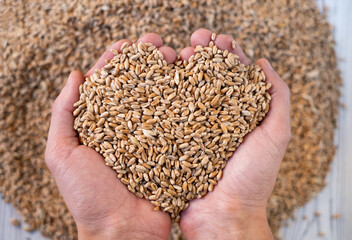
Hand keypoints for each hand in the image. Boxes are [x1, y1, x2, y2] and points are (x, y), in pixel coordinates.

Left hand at [45, 34, 176, 239]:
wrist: (123, 231)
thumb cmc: (88, 197)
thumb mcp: (61, 154)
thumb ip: (63, 114)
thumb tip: (76, 75)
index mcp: (99, 125)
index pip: (107, 85)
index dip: (116, 62)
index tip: (128, 45)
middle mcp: (126, 128)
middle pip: (136, 87)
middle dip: (146, 63)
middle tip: (158, 46)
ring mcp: (150, 137)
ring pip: (159, 99)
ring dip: (167, 76)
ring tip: (176, 57)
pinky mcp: (170, 149)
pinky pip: (178, 122)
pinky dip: (184, 102)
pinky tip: (191, 86)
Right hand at [179, 29, 290, 238]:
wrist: (223, 217)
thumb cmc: (253, 180)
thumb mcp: (276, 135)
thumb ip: (277, 98)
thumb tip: (262, 63)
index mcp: (240, 114)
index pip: (232, 75)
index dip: (225, 54)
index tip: (217, 39)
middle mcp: (215, 118)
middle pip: (206, 79)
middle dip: (200, 56)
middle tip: (193, 42)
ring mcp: (192, 129)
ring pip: (184, 92)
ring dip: (179, 70)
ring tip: (173, 54)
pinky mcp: (174, 141)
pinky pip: (166, 115)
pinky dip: (161, 96)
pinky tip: (155, 80)